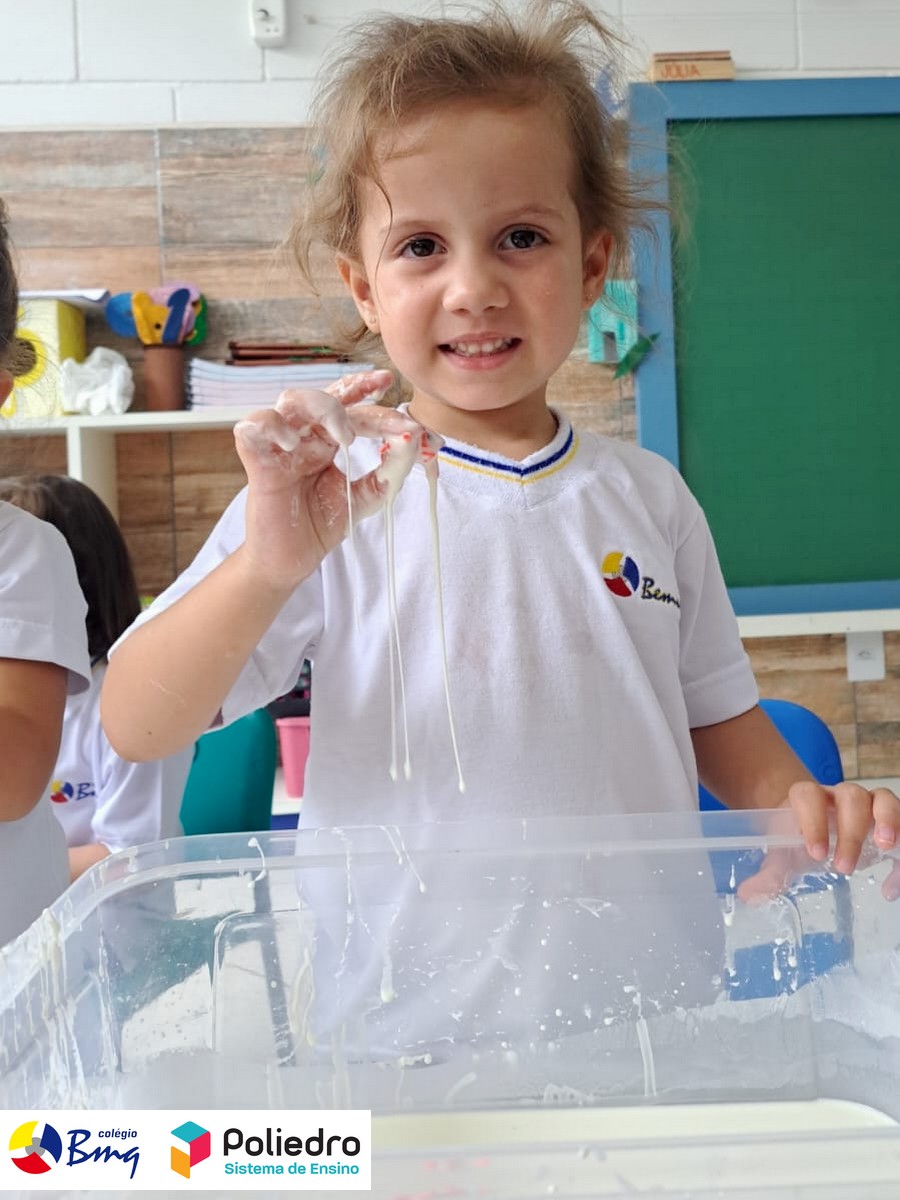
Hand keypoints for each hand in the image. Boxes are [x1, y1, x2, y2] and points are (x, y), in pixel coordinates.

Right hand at [233, 370, 438, 589]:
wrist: (290, 561)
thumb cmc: (319, 525)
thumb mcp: (366, 497)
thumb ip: (390, 471)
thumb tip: (413, 439)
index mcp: (326, 440)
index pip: (349, 405)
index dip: (371, 397)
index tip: (403, 409)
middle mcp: (303, 437)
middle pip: (324, 395)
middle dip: (358, 397)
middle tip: (392, 424)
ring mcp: (279, 447)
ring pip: (291, 400)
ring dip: (322, 407)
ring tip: (346, 437)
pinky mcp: (257, 463)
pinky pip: (253, 427)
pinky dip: (272, 426)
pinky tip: (293, 444)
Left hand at [738, 781, 899, 903]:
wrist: (817, 822)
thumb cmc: (800, 838)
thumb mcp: (785, 856)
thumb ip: (770, 874)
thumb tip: (749, 895)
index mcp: (809, 799)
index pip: (807, 795)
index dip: (811, 820)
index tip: (815, 853)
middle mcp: (839, 795)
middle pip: (850, 797)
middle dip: (850, 832)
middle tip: (843, 868)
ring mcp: (868, 802)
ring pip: (882, 798)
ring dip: (887, 820)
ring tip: (885, 848)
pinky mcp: (887, 816)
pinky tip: (890, 887)